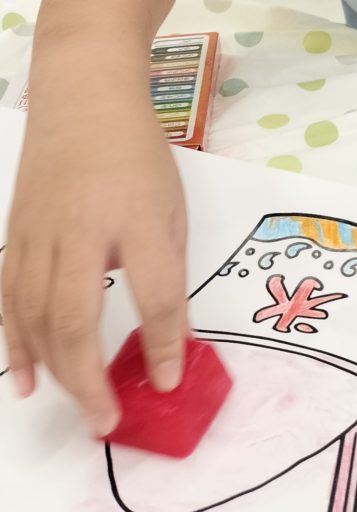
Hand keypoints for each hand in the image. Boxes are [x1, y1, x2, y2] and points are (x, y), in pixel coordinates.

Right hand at [2, 115, 187, 436]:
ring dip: (57, 371)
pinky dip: (16, 345)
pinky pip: (8, 303)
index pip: (155, 292)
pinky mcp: (13, 239)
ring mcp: (39, 237)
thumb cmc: (139, 156)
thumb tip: (172, 332)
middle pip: (78, 319)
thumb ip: (168, 267)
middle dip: (92, 379)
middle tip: (108, 420)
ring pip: (37, 319)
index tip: (170, 379)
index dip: (164, 342)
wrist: (85, 106)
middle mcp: (82, 231)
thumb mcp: (172, 207)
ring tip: (80, 408)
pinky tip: (28, 379)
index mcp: (138, 218)